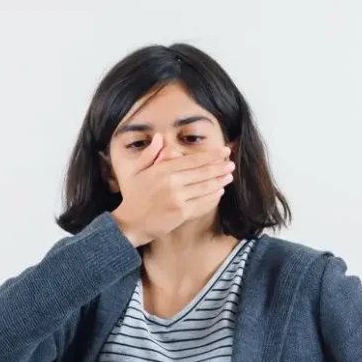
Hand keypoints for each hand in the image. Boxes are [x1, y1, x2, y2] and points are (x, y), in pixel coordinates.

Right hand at [111, 133, 233, 246]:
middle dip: (219, 167)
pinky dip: (213, 197)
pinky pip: (202, 203)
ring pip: (205, 188)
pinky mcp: (182, 213)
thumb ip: (150, 154)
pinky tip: (218, 192)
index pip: (192, 160)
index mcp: (161, 170)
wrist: (130, 223)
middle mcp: (171, 183)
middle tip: (231, 163)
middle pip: (202, 172)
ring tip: (229, 176)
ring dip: (219, 181)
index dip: (210, 155)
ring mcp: (178, 199)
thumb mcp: (136, 171)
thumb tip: (159, 137)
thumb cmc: (133, 197)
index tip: (223, 151)